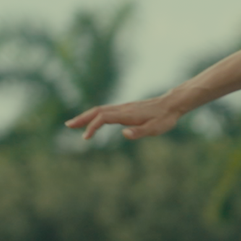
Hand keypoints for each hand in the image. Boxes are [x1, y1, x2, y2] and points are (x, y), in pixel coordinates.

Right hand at [65, 95, 187, 141]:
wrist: (172, 104)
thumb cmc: (165, 118)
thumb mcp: (155, 128)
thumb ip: (139, 132)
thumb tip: (124, 134)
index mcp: (127, 114)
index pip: (103, 118)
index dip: (92, 126)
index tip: (85, 137)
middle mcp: (122, 108)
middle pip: (97, 111)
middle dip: (82, 118)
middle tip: (68, 125)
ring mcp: (123, 107)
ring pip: (100, 110)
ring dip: (86, 116)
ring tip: (74, 124)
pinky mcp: (126, 109)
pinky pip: (106, 110)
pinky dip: (95, 115)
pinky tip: (93, 121)